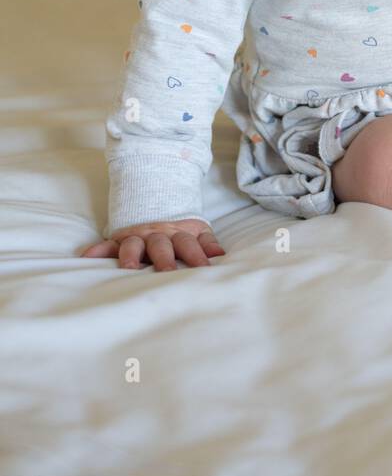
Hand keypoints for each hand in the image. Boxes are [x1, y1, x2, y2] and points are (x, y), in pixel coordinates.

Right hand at [79, 219, 225, 270]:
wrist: (156, 203)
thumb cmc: (179, 231)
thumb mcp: (197, 232)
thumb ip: (207, 243)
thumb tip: (220, 254)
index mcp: (178, 234)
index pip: (189, 244)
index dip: (197, 256)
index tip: (204, 270)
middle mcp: (156, 236)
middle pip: (161, 245)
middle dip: (164, 259)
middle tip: (168, 272)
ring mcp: (136, 237)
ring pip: (133, 245)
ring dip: (130, 256)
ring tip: (129, 268)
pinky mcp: (119, 241)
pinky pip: (106, 245)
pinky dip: (96, 251)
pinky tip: (86, 258)